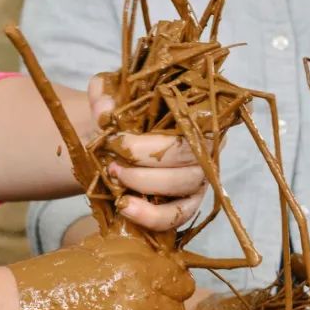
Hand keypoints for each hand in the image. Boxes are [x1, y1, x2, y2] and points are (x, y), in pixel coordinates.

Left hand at [87, 75, 207, 231]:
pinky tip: (126, 208)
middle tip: (113, 163)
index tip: (117, 141)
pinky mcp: (189, 204)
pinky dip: (152, 216)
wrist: (119, 140)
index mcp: (196, 117)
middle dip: (145, 164)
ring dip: (146, 185)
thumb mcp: (112, 94)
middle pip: (186, 160)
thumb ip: (103, 93)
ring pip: (183, 186)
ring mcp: (200, 178)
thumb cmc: (125, 115)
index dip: (152, 141)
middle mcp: (205, 148)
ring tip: (116, 180)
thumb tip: (104, 112)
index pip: (187, 131)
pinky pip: (178, 216)